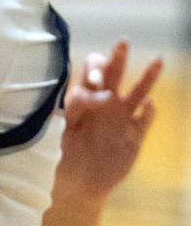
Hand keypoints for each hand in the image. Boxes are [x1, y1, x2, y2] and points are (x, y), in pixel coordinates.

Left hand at [55, 40, 161, 203]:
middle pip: (113, 76)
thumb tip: (101, 96)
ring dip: (147, 78)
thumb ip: (79, 110)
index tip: (96, 84)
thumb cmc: (70, 153)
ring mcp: (122, 119)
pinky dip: (149, 112)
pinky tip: (149, 106)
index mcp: (84, 101)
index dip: (93, 74)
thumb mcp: (67, 130)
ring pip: (137, 93)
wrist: (81, 181)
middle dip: (116, 59)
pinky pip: (145, 120)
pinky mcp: (135, 135)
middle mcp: (105, 106)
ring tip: (157, 60)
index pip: (89, 78)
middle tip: (122, 44)